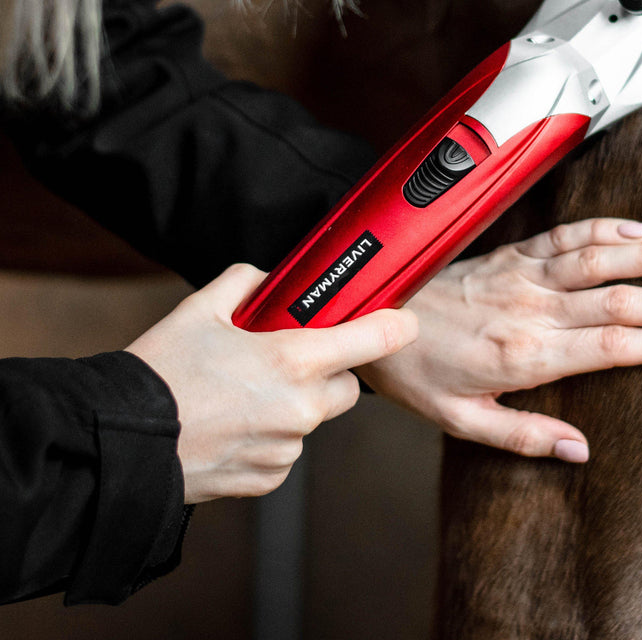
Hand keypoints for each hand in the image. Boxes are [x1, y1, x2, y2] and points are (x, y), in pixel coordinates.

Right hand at [126, 263, 417, 501]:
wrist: (120, 445)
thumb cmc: (162, 374)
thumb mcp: (202, 308)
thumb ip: (248, 283)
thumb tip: (269, 281)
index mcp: (294, 360)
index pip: (374, 341)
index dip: (395, 327)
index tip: (403, 322)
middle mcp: (301, 409)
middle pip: (347, 387)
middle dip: (328, 372)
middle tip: (287, 362)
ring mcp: (287, 448)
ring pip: (314, 420)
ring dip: (295, 407)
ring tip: (244, 397)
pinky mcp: (269, 479)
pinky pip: (288, 451)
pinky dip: (273, 438)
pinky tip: (235, 427)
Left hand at [357, 218, 641, 462]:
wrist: (376, 318)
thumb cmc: (419, 374)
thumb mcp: (465, 422)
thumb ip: (526, 436)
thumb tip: (582, 452)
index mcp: (526, 355)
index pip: (611, 347)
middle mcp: (531, 309)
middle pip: (618, 302)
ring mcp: (522, 275)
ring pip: (597, 259)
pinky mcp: (511, 254)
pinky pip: (563, 235)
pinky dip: (603, 228)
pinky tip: (636, 229)